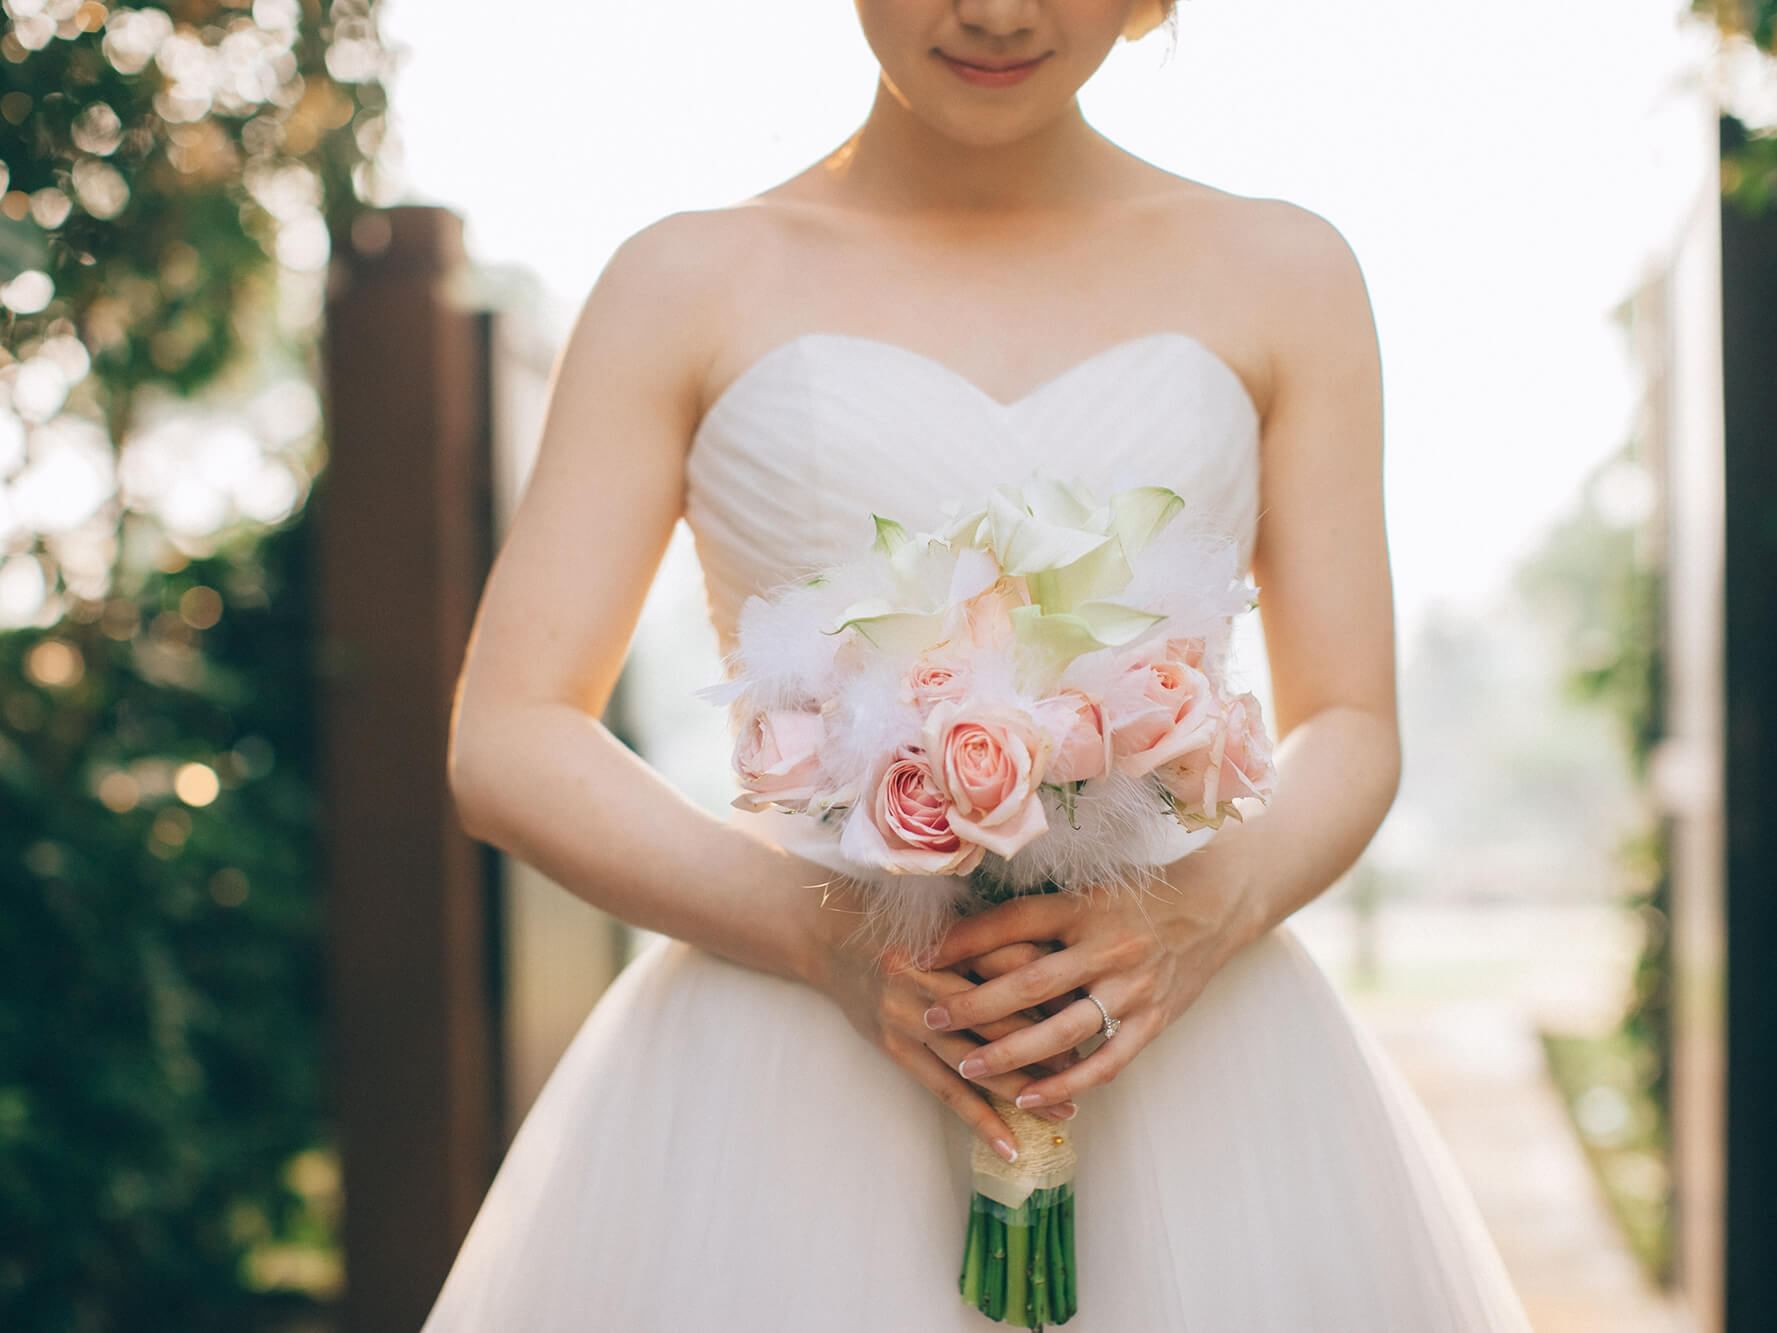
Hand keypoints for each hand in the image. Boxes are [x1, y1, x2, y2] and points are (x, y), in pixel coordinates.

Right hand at [806, 883, 1082, 1163]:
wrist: (822, 936)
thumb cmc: (890, 920)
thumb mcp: (941, 917)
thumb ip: (988, 937)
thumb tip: (1056, 963)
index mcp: (947, 938)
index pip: (1012, 962)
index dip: (1054, 984)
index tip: (1093, 1003)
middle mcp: (927, 979)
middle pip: (1000, 1017)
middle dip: (1049, 1044)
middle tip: (1091, 1066)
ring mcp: (907, 1018)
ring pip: (977, 1062)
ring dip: (1024, 1091)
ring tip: (1064, 1115)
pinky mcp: (895, 1048)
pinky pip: (944, 1091)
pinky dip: (979, 1120)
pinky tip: (1009, 1145)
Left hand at [916, 858, 1256, 1109]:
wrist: (1216, 906)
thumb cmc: (1138, 896)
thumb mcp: (1088, 890)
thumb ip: (1039, 913)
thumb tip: (967, 927)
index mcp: (1084, 906)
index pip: (1014, 921)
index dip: (965, 939)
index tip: (920, 953)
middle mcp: (1107, 946)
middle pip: (1030, 981)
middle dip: (974, 1003)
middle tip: (930, 1017)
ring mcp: (1132, 987)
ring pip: (1062, 1029)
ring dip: (1010, 1052)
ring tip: (966, 1065)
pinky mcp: (1153, 1020)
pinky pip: (1106, 1061)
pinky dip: (1067, 1083)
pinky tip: (1030, 1097)